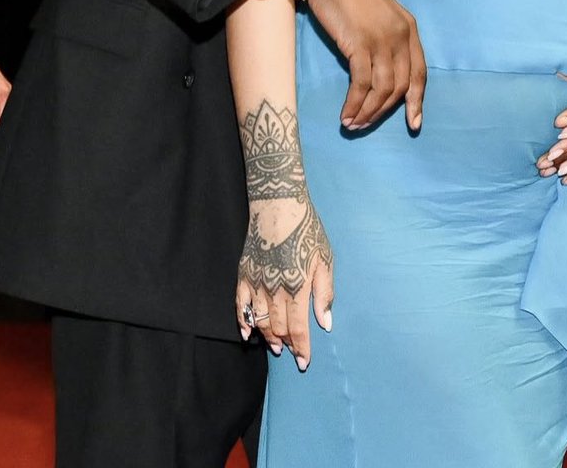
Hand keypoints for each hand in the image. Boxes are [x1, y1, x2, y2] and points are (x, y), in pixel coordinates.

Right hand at [235, 194, 332, 369]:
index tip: (304, 363)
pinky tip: (247, 333)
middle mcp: (275, 289)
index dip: (301, 348)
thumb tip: (326, 323)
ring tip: (275, 347)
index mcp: (297, 287)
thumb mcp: (325, 259)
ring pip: (260, 320)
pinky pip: (240, 305)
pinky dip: (243, 321)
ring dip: (268, 336)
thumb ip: (324, 293)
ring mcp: (256, 282)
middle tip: (292, 353)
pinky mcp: (244, 273)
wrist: (278, 204)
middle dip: (286, 344)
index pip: (298, 329)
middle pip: (279, 327)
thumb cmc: (307, 229)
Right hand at [306, 0, 425, 131]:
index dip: (417, 101)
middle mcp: (400, 35)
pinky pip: (362, 84)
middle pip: (400, 85)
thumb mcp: (377, 16)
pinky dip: (354, 103)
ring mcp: (381, 39)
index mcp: (409, 28)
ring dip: (368, 112)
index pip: (420, 73)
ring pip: (382, 89)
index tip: (414, 124)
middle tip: (366, 125)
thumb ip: (385, 40)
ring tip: (353, 124)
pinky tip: (346, 114)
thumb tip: (380, 75)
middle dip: (384, 111)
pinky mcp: (360, 43)